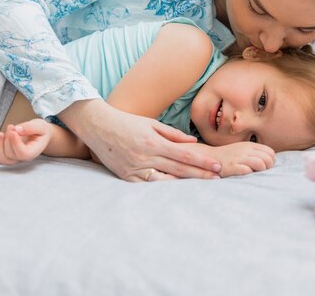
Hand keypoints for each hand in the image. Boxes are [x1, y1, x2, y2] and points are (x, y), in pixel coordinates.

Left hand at [0, 119, 50, 164]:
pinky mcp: (9, 156)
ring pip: (3, 159)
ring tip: (2, 134)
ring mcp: (16, 158)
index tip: (13, 132)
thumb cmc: (41, 131)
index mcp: (34, 151)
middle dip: (8, 139)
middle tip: (11, 126)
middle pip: (11, 154)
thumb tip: (17, 129)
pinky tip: (0, 138)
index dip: (15, 144)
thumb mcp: (40, 125)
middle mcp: (24, 158)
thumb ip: (30, 127)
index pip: (23, 154)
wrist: (40, 134)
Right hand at [58, 99, 222, 181]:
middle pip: (178, 169)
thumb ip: (173, 134)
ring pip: (164, 181)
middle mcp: (145, 157)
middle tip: (217, 179)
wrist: (97, 127)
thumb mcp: (151, 123)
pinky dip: (162, 189)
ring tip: (201, 189)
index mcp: (153, 142)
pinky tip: (176, 193)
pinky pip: (148, 186)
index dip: (202, 162)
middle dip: (199, 175)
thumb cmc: (126, 122)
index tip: (216, 166)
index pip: (184, 155)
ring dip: (184, 185)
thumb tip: (194, 141)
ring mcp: (135, 168)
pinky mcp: (126, 177)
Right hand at [180, 141, 274, 176]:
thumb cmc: (227, 157)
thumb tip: (269, 162)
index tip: (264, 168)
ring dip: (261, 172)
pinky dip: (250, 175)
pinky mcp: (231, 166)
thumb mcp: (241, 151)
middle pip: (268, 159)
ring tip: (254, 175)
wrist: (208, 159)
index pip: (270, 153)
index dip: (270, 162)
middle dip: (268, 168)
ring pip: (261, 164)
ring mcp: (238, 158)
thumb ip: (254, 153)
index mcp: (249, 145)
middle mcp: (245, 150)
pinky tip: (245, 177)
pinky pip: (248, 170)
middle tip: (260, 173)